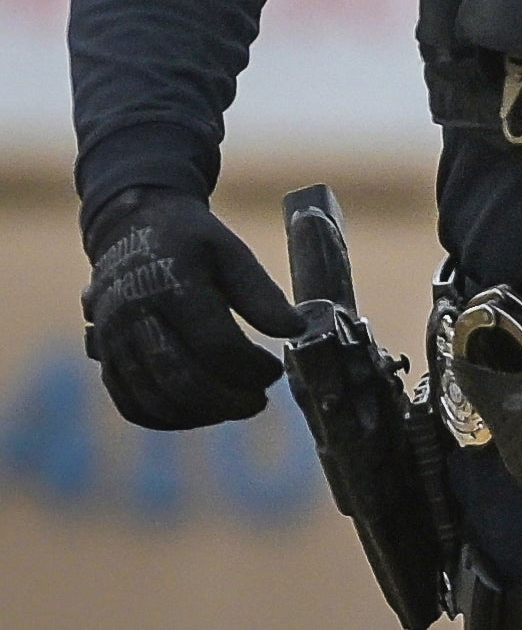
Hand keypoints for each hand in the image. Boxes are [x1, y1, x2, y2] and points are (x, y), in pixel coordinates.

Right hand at [81, 191, 302, 428]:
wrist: (130, 226)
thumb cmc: (190, 239)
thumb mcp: (232, 252)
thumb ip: (261, 294)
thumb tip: (295, 330)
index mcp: (171, 287)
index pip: (216, 345)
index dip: (251, 367)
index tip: (276, 370)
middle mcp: (134, 318)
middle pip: (181, 379)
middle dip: (227, 400)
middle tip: (259, 401)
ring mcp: (112, 341)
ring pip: (153, 399)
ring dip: (199, 414)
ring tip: (233, 408)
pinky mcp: (103, 357)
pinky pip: (129, 402)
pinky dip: (165, 418)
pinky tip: (197, 414)